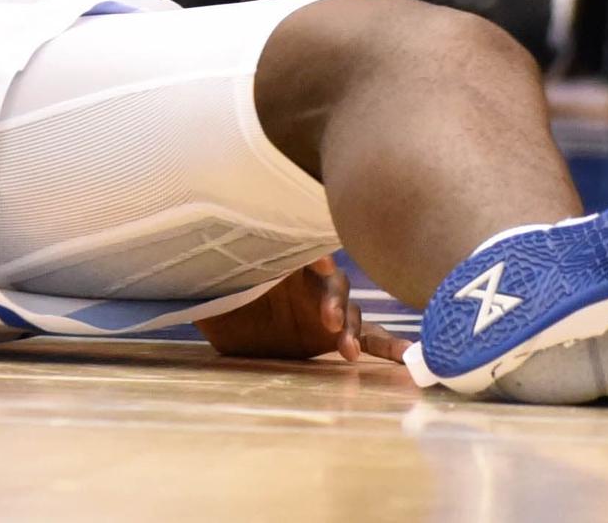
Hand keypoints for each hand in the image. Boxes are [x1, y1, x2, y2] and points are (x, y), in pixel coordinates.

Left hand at [197, 259, 404, 364]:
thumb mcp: (216, 281)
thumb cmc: (221, 292)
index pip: (305, 255)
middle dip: (334, 299)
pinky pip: (366, 336)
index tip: (319, 266)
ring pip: (350, 311)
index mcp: (284, 261)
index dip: (314, 260)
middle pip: (332, 283)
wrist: (226, 322)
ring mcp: (325, 306)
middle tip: (328, 321)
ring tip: (346, 351)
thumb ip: (220, 271)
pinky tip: (407, 357)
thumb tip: (201, 251)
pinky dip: (385, 346)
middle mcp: (309, 280)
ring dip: (350, 328)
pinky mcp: (333, 332)